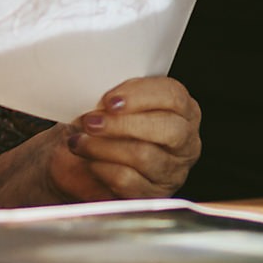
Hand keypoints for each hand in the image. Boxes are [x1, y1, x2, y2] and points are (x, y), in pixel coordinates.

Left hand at [0, 77, 201, 211]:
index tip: (108, 99)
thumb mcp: (106, 97)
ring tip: (78, 139)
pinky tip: (87, 158)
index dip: (141, 96)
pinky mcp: (151, 195)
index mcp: (181, 108)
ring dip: (104, 146)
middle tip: (90, 120)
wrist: (77, 156)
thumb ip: (112, 88)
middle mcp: (185, 140)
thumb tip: (90, 67)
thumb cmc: (97, 119)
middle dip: (124, 124)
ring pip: (144, 156)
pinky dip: (103, 168)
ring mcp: (172, 170)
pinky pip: (130, 182)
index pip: (173, 97)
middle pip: (167, 130)